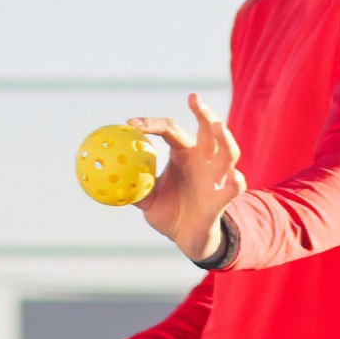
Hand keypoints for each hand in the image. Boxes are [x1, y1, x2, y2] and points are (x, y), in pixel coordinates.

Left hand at [134, 94, 244, 261]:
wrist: (189, 240)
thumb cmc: (170, 212)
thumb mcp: (147, 199)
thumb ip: (132, 184)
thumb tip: (105, 175)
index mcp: (183, 154)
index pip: (170, 130)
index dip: (151, 124)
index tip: (130, 124)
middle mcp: (203, 160)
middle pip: (208, 129)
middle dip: (203, 112)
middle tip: (193, 98)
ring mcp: (217, 177)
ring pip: (228, 152)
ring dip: (224, 138)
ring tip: (217, 126)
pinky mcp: (223, 198)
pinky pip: (234, 187)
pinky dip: (234, 182)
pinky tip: (233, 179)